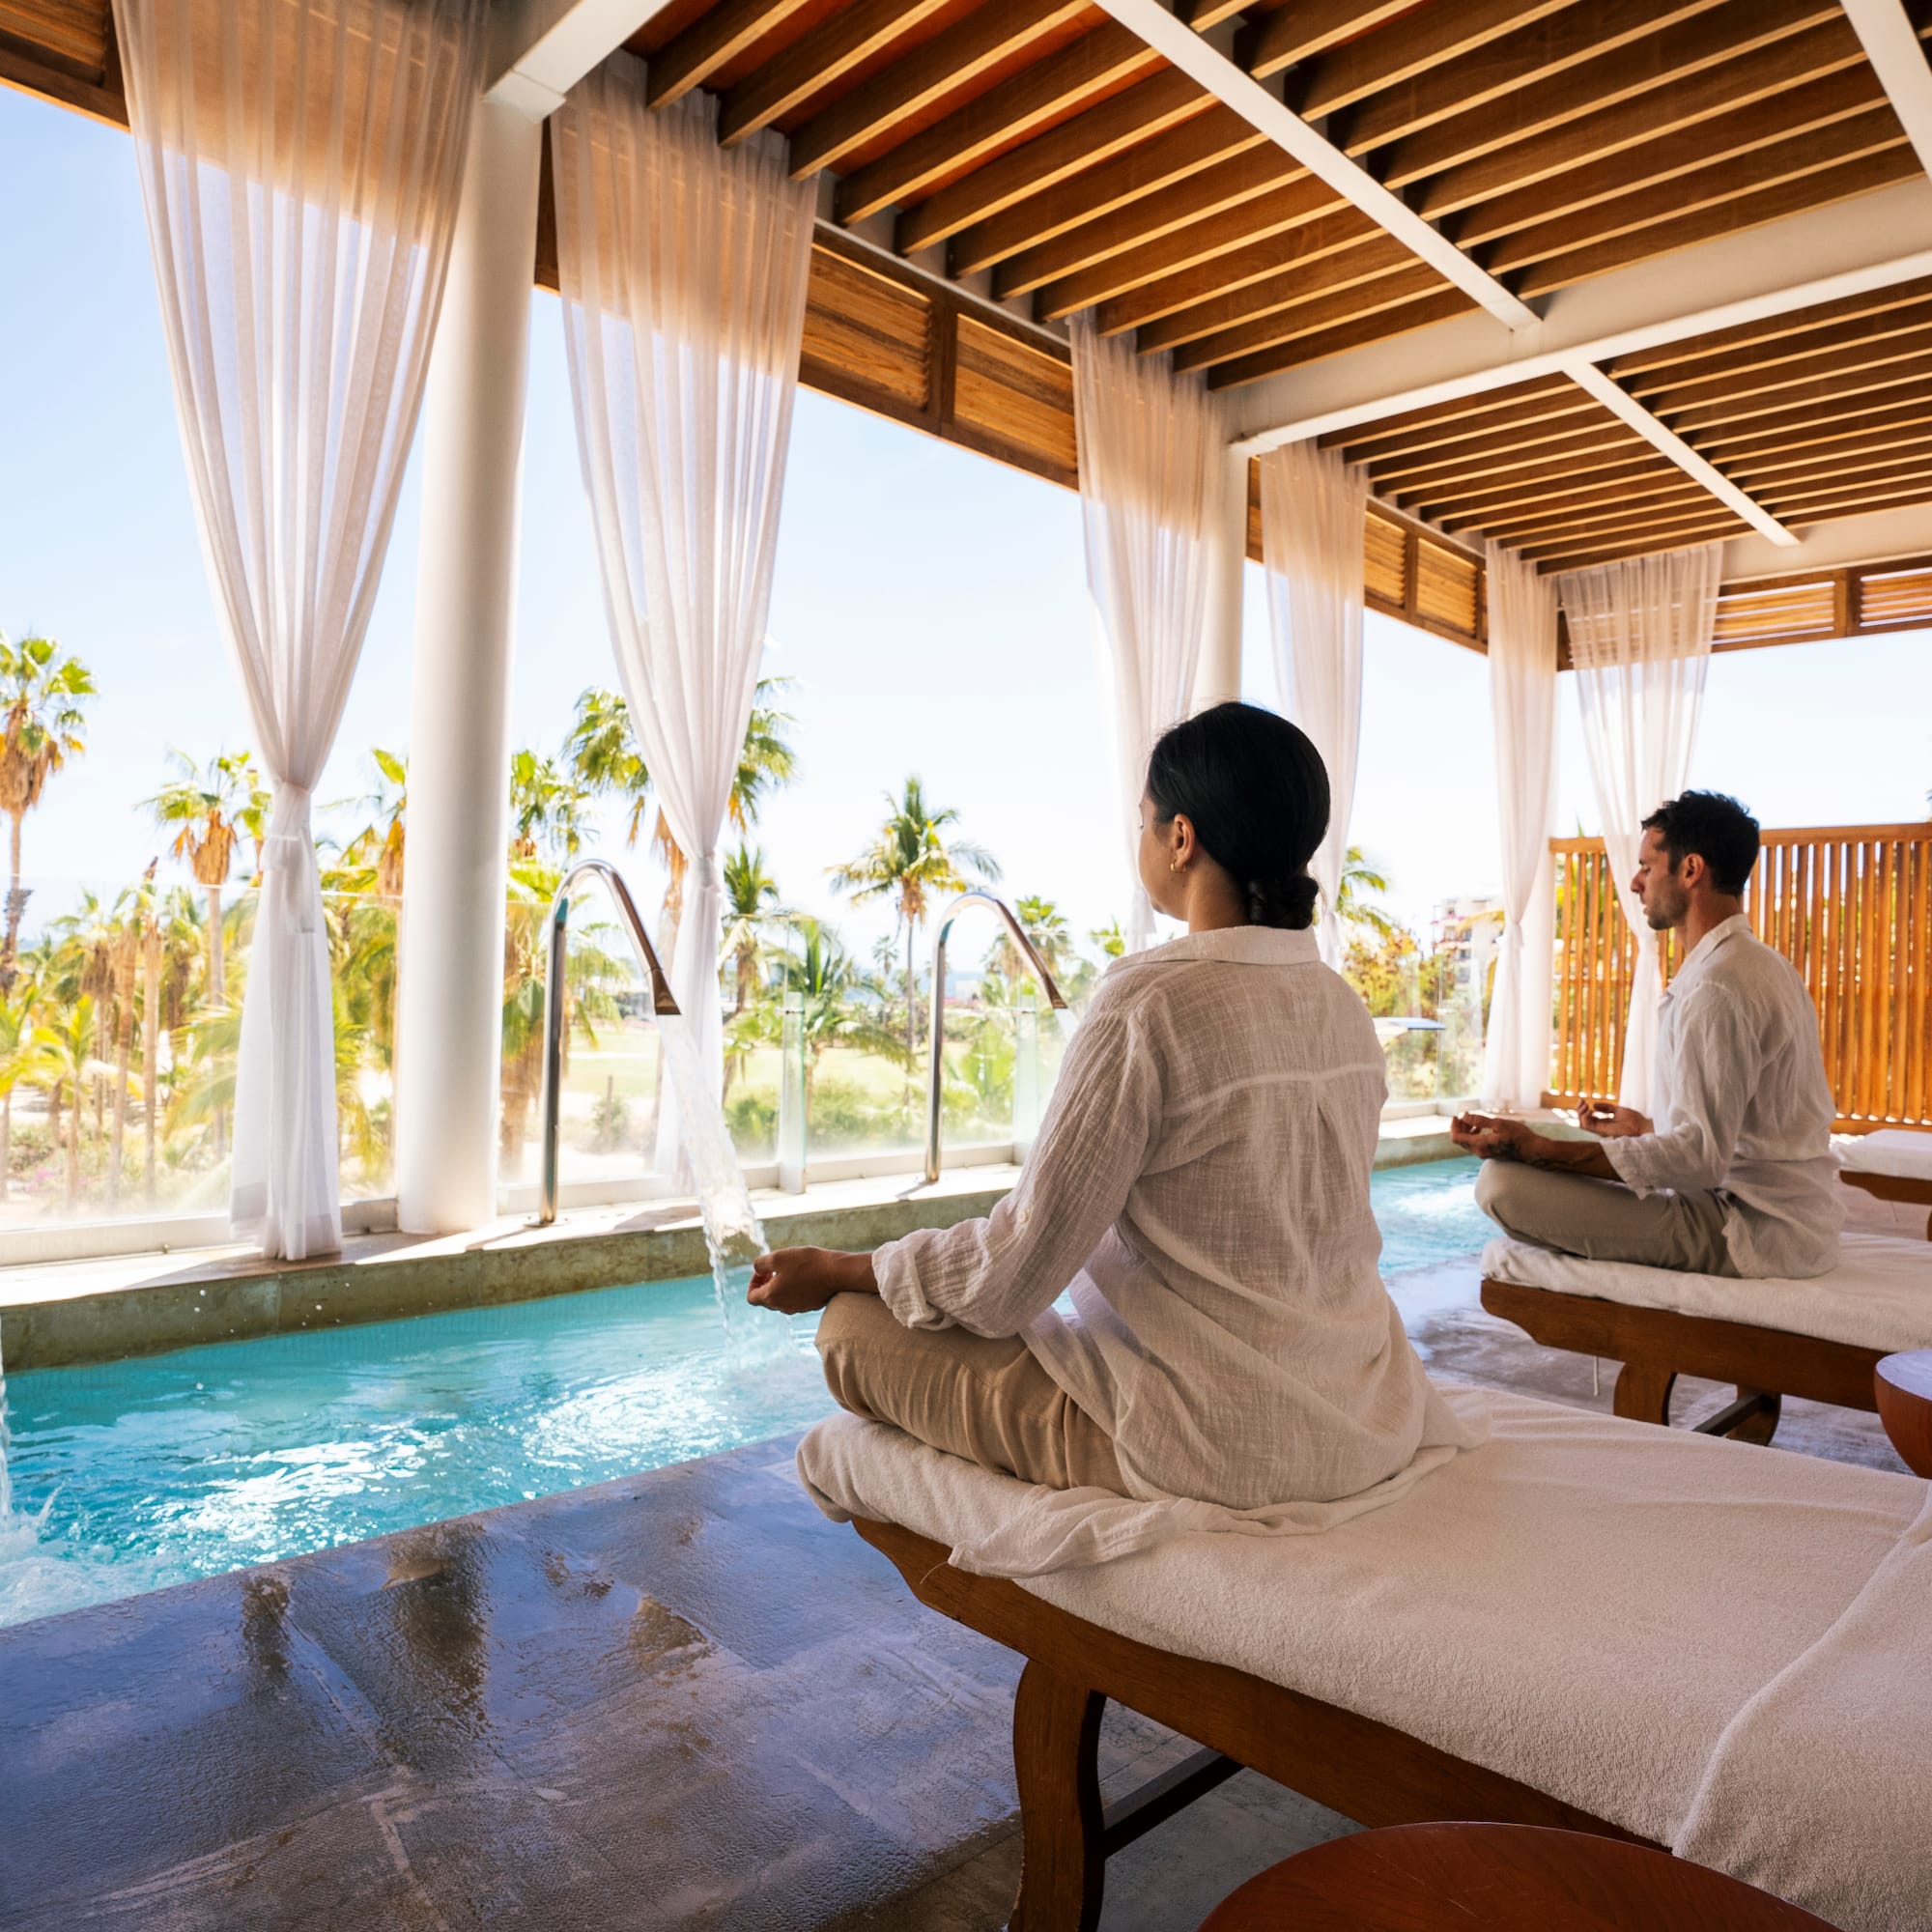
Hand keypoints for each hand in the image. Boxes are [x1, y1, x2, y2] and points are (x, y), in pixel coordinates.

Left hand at [746, 1246, 872, 1315]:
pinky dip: (793, 1289)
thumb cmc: (806, 1263)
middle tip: (775, 1268)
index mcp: (771, 1297)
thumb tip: (757, 1269)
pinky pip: (795, 1299)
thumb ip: (760, 1264)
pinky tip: (803, 1274)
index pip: (751, 1297)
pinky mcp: (809, 1305)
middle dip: (766, 1283)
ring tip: (790, 1269)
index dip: (753, 1282)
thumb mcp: (778, 1257)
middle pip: (766, 1299)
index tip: (764, 1270)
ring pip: (781, 1299)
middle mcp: (782, 1307)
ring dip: (780, 1286)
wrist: (836, 1272)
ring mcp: (797, 1308)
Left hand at [1450, 1112, 1534, 1160]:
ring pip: (1467, 1143)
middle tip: (1464, 1115)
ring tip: (1472, 1120)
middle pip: (1460, 1140)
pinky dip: (1473, 1135)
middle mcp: (1479, 1152)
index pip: (1456, 1137)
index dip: (1453, 1126)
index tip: (1456, 1116)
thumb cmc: (1518, 1136)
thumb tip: (1463, 1116)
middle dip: (1459, 1127)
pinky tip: (1480, 1128)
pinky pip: (1475, 1145)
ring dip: (1466, 1131)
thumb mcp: (1498, 1124)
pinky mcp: (1489, 1154)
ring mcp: (1484, 1154)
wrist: (1531, 1150)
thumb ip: (1479, 1121)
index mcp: (1480, 1145)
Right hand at [1577, 1100, 1650, 1138]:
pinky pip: (1588, 1126)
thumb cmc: (1633, 1119)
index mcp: (1603, 1122)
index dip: (1582, 1108)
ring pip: (1582, 1124)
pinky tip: (1589, 1110)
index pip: (1588, 1117)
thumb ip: (1606, 1108)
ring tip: (1585, 1105)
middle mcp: (1600, 1126)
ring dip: (1580, 1113)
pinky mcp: (1602, 1130)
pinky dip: (1585, 1118)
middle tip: (1582, 1101)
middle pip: (1582, 1120)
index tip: (1583, 1099)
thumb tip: (1594, 1104)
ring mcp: (1600, 1129)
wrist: (1641, 1125)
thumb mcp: (1617, 1110)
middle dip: (1579, 1110)